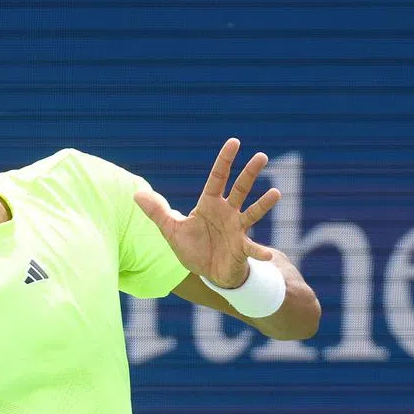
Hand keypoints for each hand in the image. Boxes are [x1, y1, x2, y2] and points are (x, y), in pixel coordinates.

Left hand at [133, 138, 279, 287]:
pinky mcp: (242, 249)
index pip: (217, 178)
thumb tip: (137, 194)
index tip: (234, 142)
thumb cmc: (193, 247)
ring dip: (263, 204)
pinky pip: (252, 249)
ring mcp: (237, 229)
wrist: (208, 272)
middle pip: (240, 189)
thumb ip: (157, 212)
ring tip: (275, 193)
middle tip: (261, 156)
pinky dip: (260, 252)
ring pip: (252, 213)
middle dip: (249, 174)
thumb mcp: (171, 230)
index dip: (224, 161)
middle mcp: (227, 213)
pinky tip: (267, 256)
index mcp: (209, 205)